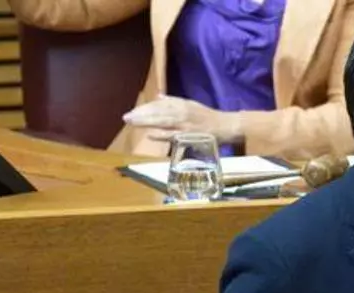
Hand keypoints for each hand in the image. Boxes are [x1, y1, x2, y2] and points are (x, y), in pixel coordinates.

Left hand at [123, 95, 243, 143]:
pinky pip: (173, 135)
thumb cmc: (208, 117)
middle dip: (141, 114)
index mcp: (181, 104)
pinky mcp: (190, 135)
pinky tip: (150, 135)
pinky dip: (162, 135)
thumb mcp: (191, 105)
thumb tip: (159, 97)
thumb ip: (174, 101)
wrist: (227, 126)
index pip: (159, 105)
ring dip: (146, 122)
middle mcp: (182, 112)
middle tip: (126, 117)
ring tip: (132, 123)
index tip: (132, 113)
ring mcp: (185, 124)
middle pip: (157, 112)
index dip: (144, 108)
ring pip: (162, 121)